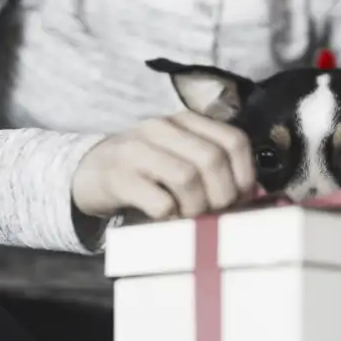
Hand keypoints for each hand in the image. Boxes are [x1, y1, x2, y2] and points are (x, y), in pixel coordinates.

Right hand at [72, 111, 255, 219]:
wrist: (88, 173)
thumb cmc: (145, 172)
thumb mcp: (179, 158)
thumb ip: (212, 168)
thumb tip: (251, 197)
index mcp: (185, 121)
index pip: (234, 141)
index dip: (245, 175)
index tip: (239, 200)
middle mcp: (162, 128)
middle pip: (212, 160)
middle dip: (222, 196)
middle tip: (213, 214)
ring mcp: (137, 150)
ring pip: (187, 178)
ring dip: (196, 208)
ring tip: (189, 218)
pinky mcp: (118, 177)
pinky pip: (159, 201)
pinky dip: (170, 217)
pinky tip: (166, 220)